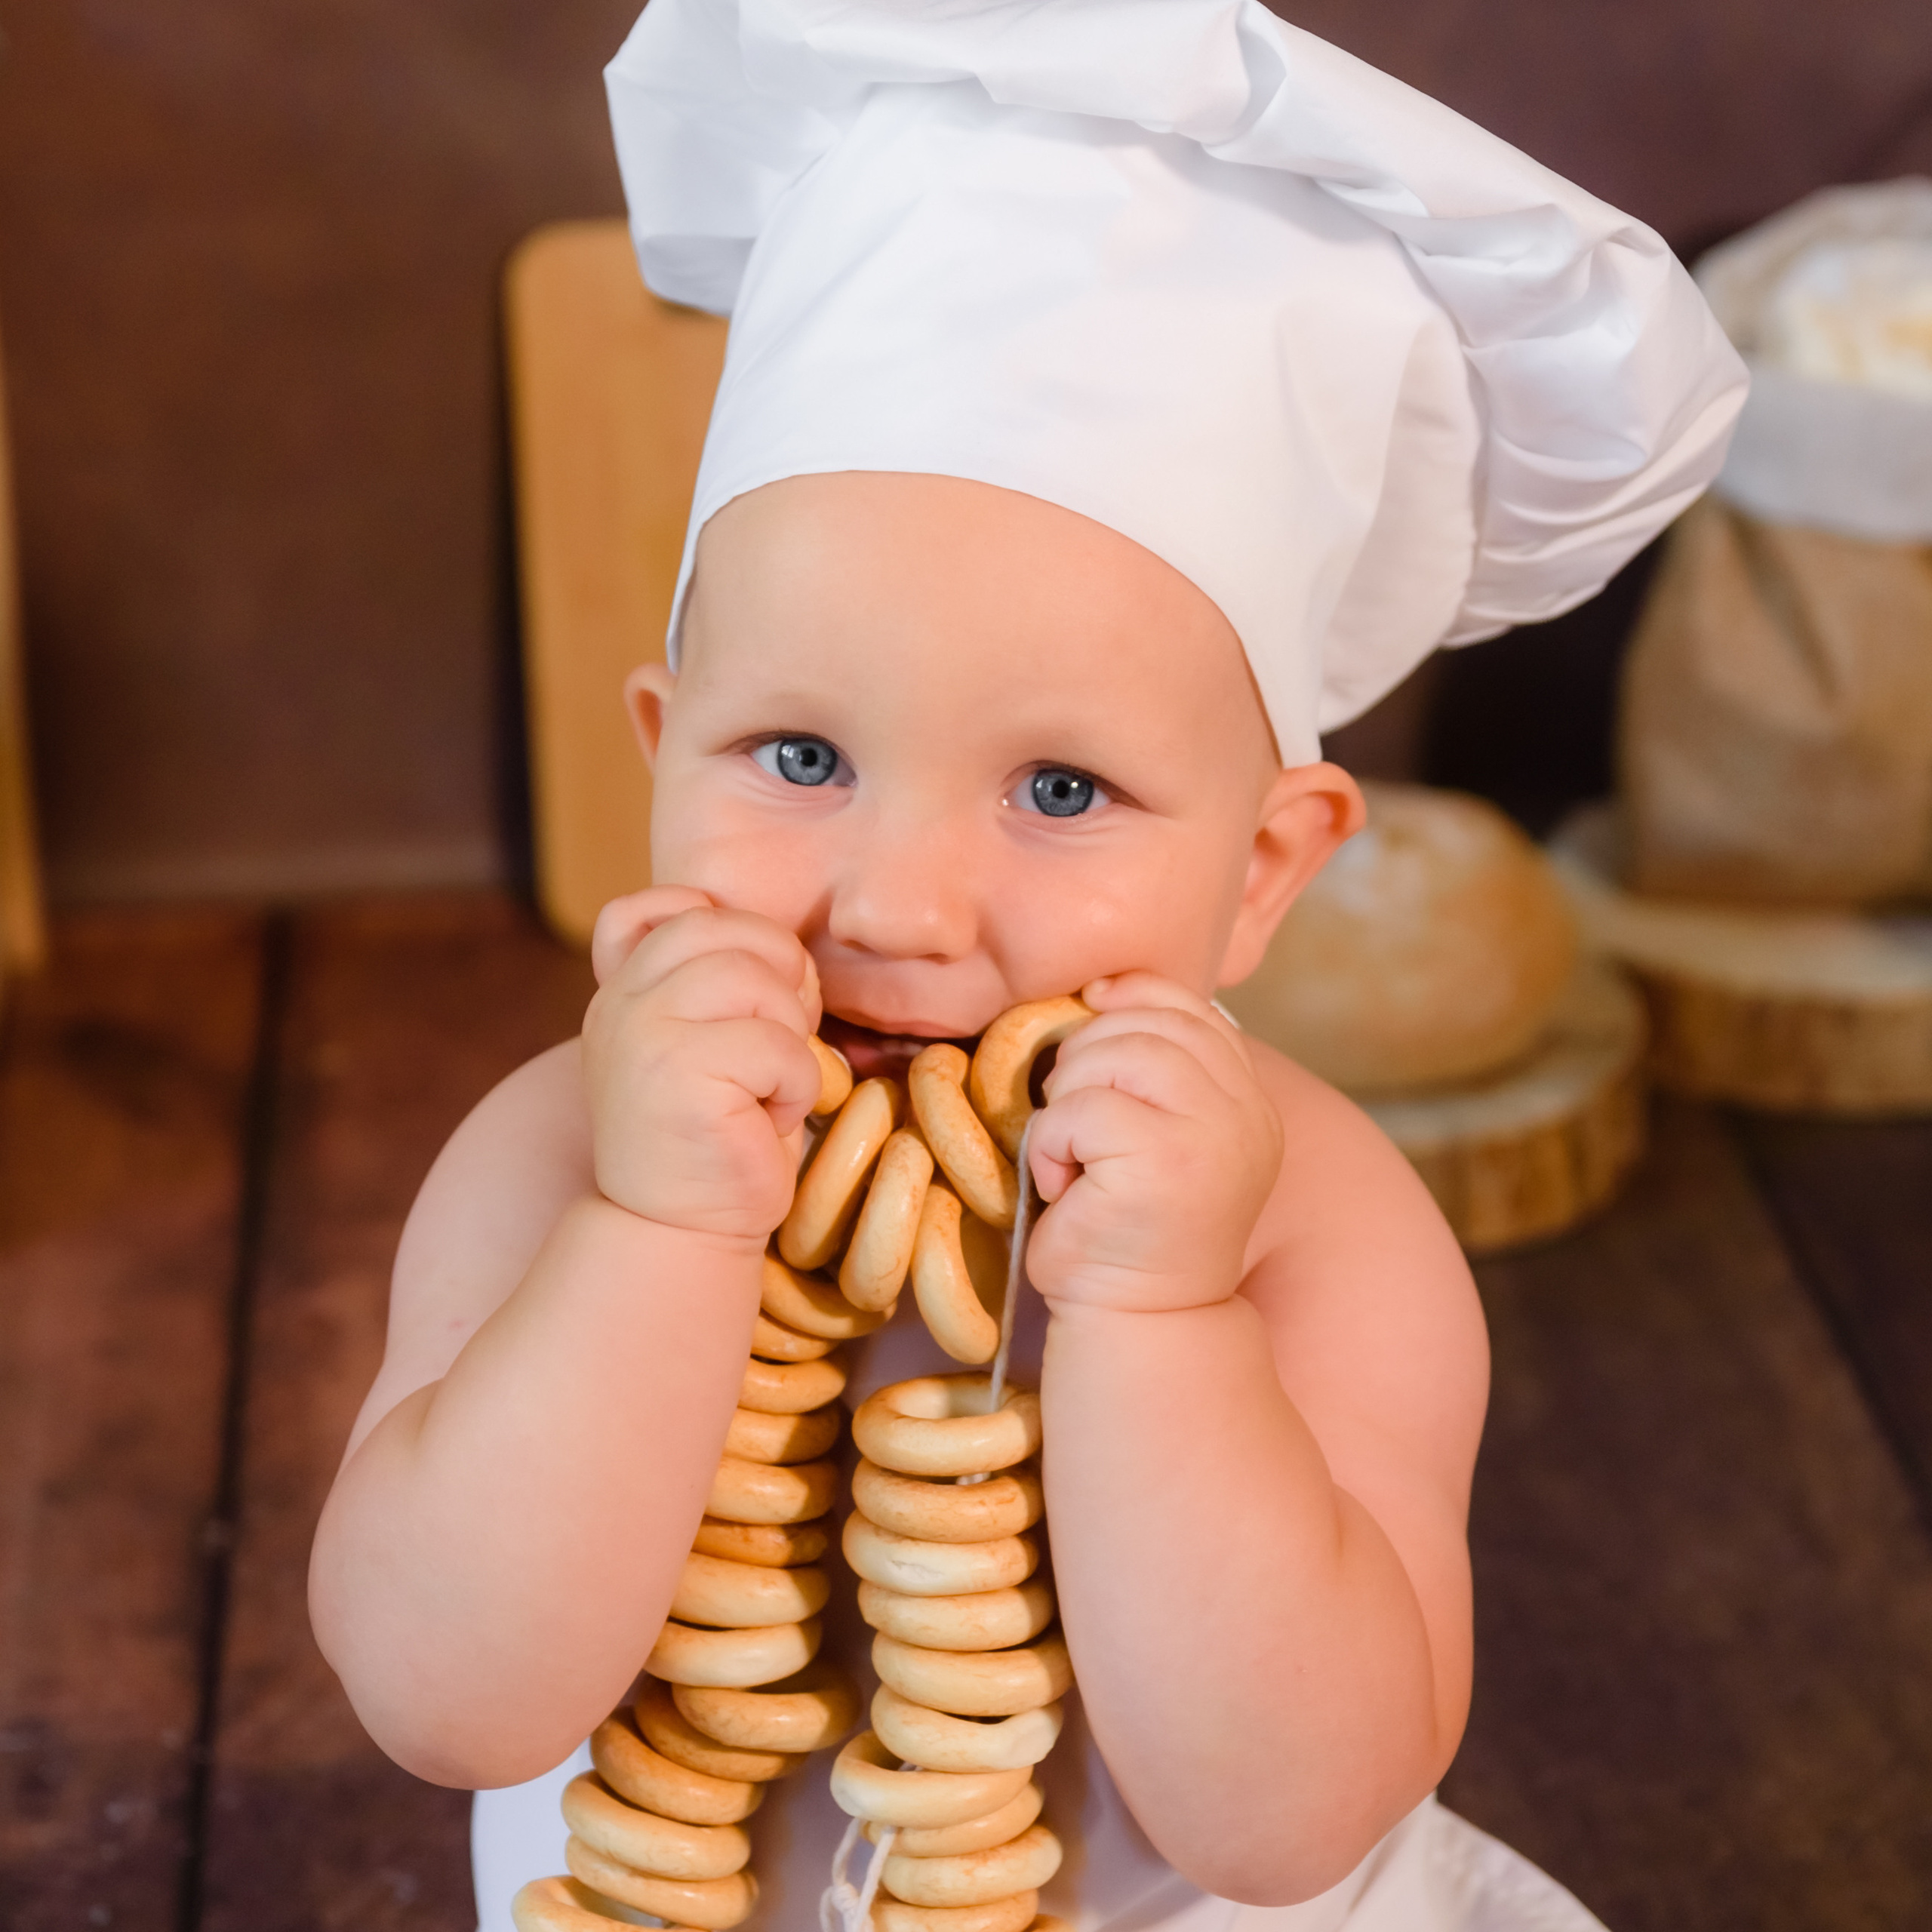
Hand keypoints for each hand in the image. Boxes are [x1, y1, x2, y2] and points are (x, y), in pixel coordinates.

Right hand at [581, 886, 822, 1241]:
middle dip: (780, 973)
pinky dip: (796, 1085)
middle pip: (724, 928)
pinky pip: (779, 1046)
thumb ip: (708, 984)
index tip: (747, 993)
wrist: (676, 1234)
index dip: (725, 929)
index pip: (657, 906)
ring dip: (790, 1035)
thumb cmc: (712, 1138)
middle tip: (783, 1036)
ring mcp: (643, 1033)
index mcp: (621, 990)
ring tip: (769, 1085)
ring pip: (757, 980)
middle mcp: (621, 1003)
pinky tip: (765, 1121)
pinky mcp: (680, 1073)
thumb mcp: (698, 1045)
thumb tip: (780, 944)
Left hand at [1024, 974, 1281, 1314]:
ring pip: (1110, 1057)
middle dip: (1085, 1061)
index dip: (1130, 997)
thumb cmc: (1129, 1227)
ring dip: (1067, 1103)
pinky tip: (1067, 1188)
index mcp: (1248, 1101)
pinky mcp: (1163, 1163)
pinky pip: (1078, 1110)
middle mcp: (1244, 1113)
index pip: (1188, 1007)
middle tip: (1077, 1126)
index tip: (1090, 1015)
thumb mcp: (1157, 1131)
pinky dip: (1051, 1146)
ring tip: (1075, 1157)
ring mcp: (1211, 1136)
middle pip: (1142, 1024)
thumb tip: (1102, 988)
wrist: (1141, 1322)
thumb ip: (1154, 1066)